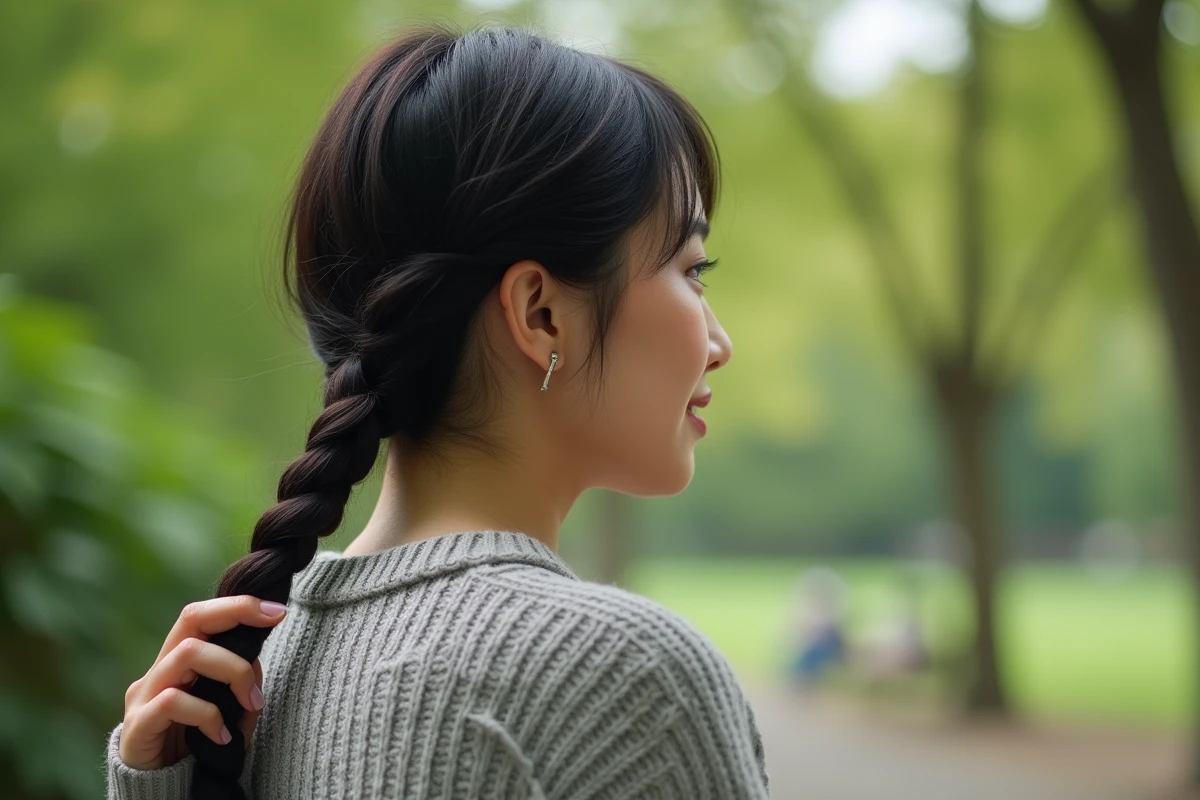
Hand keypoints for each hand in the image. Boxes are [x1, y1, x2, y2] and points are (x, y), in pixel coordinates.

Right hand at [118, 595, 288, 769]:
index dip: (240, 605)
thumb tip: (256, 657)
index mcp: (178, 661)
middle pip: (191, 618)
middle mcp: (158, 670)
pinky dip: (207, 715)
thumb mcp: (229, 710)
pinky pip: (173, 702)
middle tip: (273, 624)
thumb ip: (241, 683)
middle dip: (236, 613)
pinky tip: (222, 737)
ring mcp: (144, 695)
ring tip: (252, 703)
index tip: (278, 609)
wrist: (158, 790)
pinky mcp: (137, 725)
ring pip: (188, 653)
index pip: (203, 615)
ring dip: (232, 671)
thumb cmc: (197, 744)